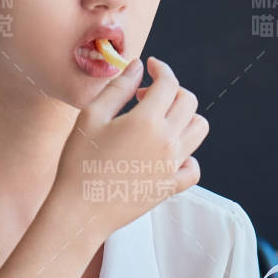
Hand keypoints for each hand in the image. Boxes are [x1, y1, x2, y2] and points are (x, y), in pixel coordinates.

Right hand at [53, 55, 208, 234]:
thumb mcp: (91, 117)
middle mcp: (167, 141)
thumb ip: (118, 88)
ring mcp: (172, 166)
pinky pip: (193, 167)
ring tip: (159, 121)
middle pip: (189, 102)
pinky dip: (187, 155)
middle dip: (172, 90)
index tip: (151, 67)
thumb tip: (137, 67)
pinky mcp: (169, 187)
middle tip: (145, 96)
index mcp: (147, 121)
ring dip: (184, 117)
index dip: (161, 69)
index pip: (169, 83)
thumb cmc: (79, 163)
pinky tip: (168, 153)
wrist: (80, 210)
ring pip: (198, 130)